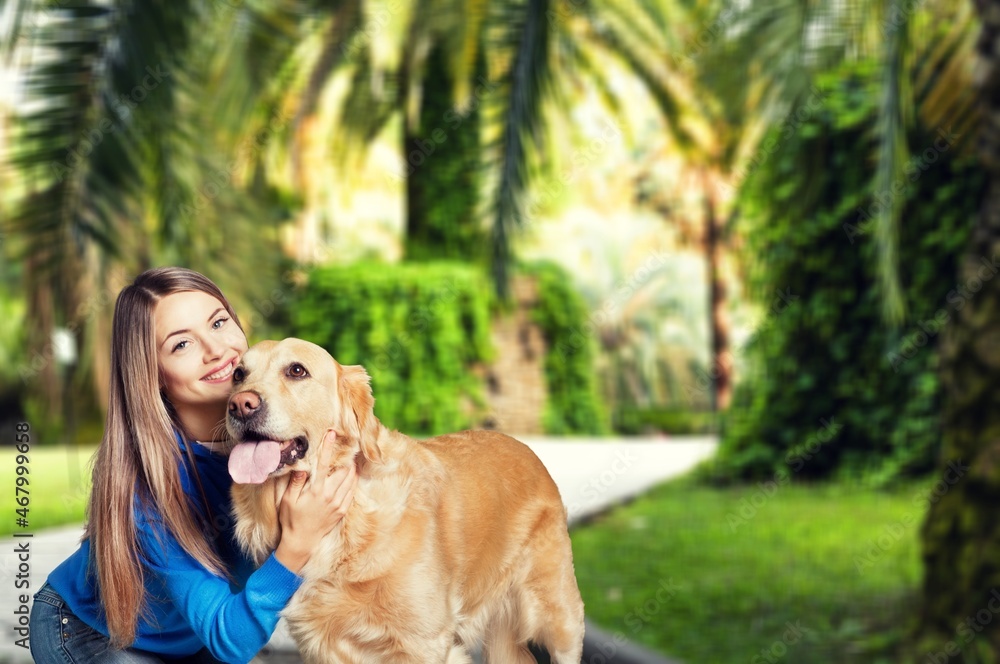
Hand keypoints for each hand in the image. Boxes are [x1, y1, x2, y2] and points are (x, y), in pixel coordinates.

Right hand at [274, 429, 357, 573]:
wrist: (301, 541)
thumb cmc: (291, 519)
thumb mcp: (288, 500)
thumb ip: (296, 482)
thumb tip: (301, 466)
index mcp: (316, 491)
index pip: (324, 464)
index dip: (328, 447)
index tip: (331, 434)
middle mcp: (330, 496)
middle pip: (342, 469)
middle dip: (344, 455)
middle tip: (346, 443)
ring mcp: (338, 503)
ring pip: (350, 479)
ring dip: (351, 466)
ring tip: (351, 455)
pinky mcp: (342, 510)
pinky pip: (352, 491)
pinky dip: (354, 480)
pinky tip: (353, 474)